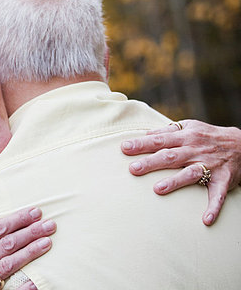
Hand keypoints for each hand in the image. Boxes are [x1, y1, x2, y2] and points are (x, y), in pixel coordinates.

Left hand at [121, 120, 240, 225]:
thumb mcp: (189, 127)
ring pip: (191, 173)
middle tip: (133, 169)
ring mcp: (210, 166)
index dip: (142, 144)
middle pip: (171, 156)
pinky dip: (213, 207)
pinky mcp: (223, 180)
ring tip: (158, 189)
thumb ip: (167, 131)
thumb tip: (145, 135)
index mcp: (185, 137)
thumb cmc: (207, 136)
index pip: (159, 140)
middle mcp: (196, 150)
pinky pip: (218, 195)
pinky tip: (205, 219)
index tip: (124, 148)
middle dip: (151, 162)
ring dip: (175, 182)